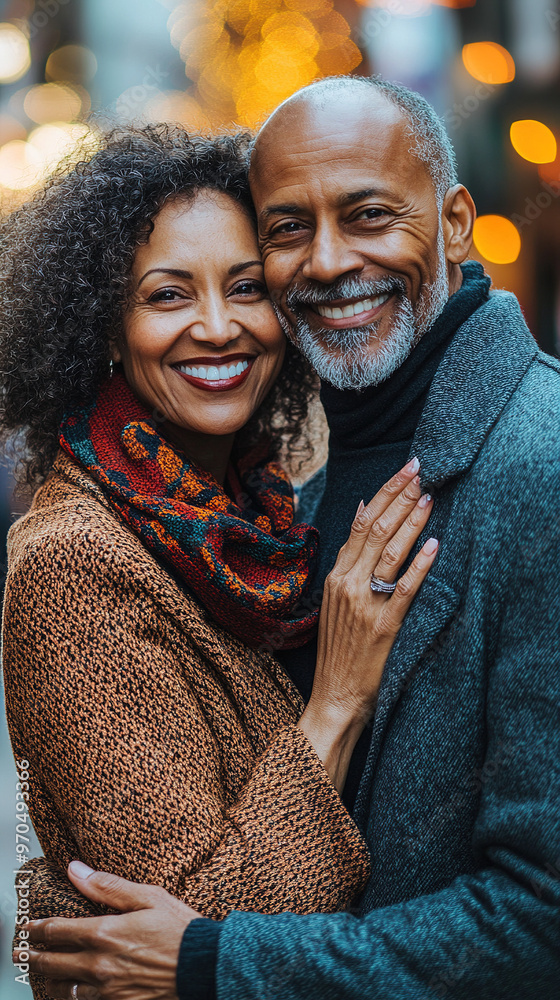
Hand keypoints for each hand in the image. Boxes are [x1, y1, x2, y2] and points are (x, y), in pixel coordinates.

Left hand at [13, 861, 199, 999]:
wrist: (204, 965)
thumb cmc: (179, 927)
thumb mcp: (147, 896)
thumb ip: (107, 885)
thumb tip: (76, 870)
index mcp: (105, 934)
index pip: (57, 931)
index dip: (37, 929)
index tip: (27, 927)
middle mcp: (101, 965)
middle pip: (54, 964)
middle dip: (34, 957)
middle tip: (23, 953)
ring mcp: (109, 990)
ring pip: (67, 990)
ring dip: (53, 980)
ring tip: (46, 974)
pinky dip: (77, 996)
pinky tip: (76, 991)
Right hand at [298, 457, 437, 790]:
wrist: (332, 696)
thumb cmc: (339, 648)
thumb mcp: (335, 597)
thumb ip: (348, 558)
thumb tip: (360, 512)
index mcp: (336, 575)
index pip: (361, 522)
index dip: (385, 493)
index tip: (404, 471)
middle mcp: (347, 583)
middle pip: (375, 528)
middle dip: (400, 495)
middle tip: (421, 470)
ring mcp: (364, 603)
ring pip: (390, 551)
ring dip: (412, 522)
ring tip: (430, 497)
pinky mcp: (383, 625)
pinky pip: (404, 588)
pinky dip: (420, 564)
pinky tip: (435, 546)